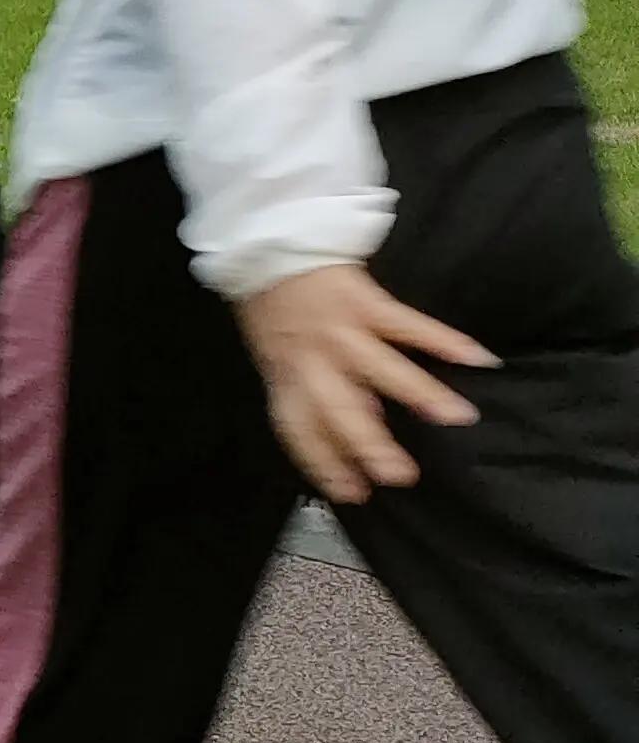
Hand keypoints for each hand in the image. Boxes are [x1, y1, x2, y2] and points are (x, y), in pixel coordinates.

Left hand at [236, 261, 494, 503]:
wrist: (266, 247)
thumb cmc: (272, 310)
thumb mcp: (274, 358)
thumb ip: (307, 392)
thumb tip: (360, 429)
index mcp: (285, 376)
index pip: (299, 429)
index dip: (323, 463)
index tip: (352, 494)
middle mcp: (312, 359)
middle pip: (337, 407)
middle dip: (367, 443)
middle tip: (399, 475)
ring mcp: (340, 330)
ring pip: (379, 367)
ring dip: (419, 393)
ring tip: (457, 418)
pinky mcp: (365, 300)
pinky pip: (407, 323)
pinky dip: (442, 339)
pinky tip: (476, 357)